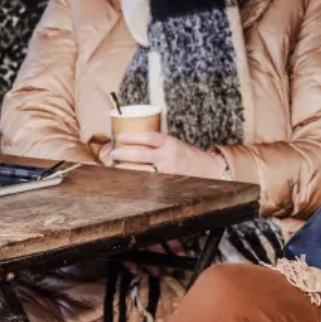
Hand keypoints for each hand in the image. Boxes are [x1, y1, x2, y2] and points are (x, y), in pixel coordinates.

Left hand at [108, 132, 224, 178]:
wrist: (207, 169)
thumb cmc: (185, 155)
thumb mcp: (172, 143)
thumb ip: (155, 144)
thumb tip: (129, 143)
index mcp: (170, 144)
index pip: (150, 138)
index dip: (133, 137)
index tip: (120, 137)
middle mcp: (168, 158)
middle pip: (142, 156)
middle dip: (124, 154)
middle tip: (112, 153)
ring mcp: (167, 173)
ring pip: (142, 171)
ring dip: (126, 169)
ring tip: (115, 166)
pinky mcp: (166, 184)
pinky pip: (147, 182)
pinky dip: (135, 180)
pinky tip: (126, 179)